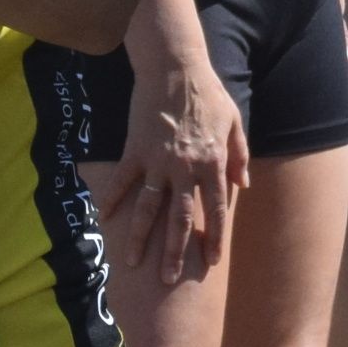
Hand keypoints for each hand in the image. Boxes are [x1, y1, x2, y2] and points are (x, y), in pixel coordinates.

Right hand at [104, 54, 248, 286]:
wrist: (175, 66)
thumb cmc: (208, 92)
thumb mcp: (234, 122)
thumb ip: (239, 155)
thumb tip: (243, 184)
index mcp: (212, 162)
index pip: (217, 209)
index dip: (214, 237)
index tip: (211, 261)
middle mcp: (185, 167)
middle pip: (180, 219)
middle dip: (175, 252)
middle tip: (169, 281)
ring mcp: (158, 161)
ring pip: (148, 208)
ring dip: (140, 238)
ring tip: (132, 263)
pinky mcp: (135, 149)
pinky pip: (123, 180)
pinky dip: (113, 198)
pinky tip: (104, 217)